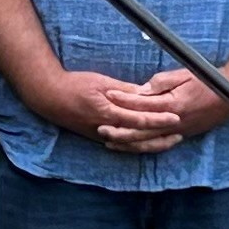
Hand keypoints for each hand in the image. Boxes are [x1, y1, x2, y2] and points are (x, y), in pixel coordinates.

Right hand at [46, 69, 184, 152]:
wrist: (49, 97)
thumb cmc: (74, 85)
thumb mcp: (101, 82)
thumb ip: (124, 90)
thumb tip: (145, 93)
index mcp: (108, 112)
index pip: (140, 119)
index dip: (159, 119)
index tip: (176, 117)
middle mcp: (107, 128)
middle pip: (139, 137)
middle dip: (161, 137)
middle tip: (179, 135)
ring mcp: (102, 135)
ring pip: (132, 145)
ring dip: (151, 145)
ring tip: (168, 142)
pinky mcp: (98, 137)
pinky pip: (122, 146)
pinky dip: (136, 147)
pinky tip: (147, 145)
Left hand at [117, 69, 228, 146]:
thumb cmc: (206, 81)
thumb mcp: (183, 75)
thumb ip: (161, 82)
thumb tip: (142, 90)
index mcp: (173, 104)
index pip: (143, 103)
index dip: (124, 99)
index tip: (108, 94)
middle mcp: (173, 122)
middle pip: (141, 129)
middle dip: (119, 130)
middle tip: (100, 127)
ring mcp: (178, 131)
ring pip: (148, 142)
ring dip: (128, 143)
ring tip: (109, 142)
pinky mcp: (181, 136)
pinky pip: (158, 145)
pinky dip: (143, 148)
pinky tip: (131, 147)